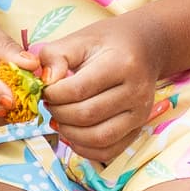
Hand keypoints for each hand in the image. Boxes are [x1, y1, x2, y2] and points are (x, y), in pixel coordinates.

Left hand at [38, 15, 165, 163]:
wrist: (145, 48)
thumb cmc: (108, 43)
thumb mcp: (80, 39)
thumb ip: (56, 56)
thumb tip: (45, 82)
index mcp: (122, 64)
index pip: (78, 89)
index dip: (53, 94)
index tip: (45, 89)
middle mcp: (136, 91)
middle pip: (87, 115)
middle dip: (59, 113)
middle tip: (50, 103)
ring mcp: (140, 113)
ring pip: (98, 137)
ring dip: (69, 133)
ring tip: (59, 119)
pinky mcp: (138, 129)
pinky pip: (109, 151)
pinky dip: (85, 149)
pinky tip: (72, 134)